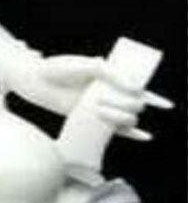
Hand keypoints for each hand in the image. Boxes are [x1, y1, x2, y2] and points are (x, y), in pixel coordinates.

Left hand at [3, 52, 171, 139]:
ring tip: (99, 109)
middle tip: (101, 99)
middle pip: (134, 105)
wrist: (35, 80)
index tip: (167, 105)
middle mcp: (109, 93)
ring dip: (120, 117)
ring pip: (126, 118)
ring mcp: (101, 107)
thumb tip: (135, 89)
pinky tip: (145, 136)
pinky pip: (117, 130)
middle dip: (125, 104)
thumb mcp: (87, 66)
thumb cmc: (58, 69)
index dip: (154, 97)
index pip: (137, 87)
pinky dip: (132, 134)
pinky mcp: (91, 120)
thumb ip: (111, 74)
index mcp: (110, 78)